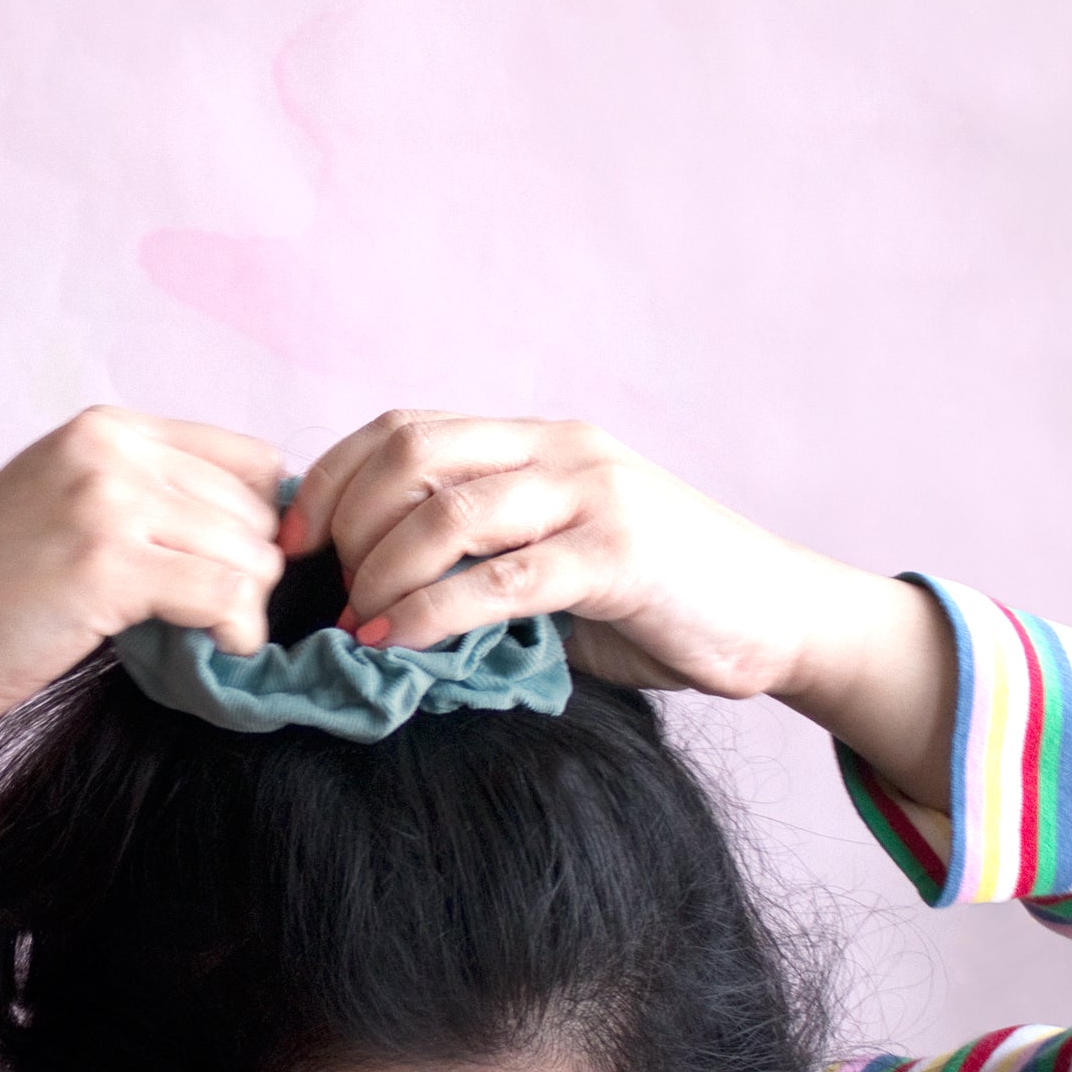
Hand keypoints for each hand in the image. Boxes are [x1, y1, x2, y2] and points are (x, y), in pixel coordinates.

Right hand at [0, 406, 283, 796]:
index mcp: (107, 430)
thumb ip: (147, 498)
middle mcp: (111, 449)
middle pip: (257, 511)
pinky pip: (225, 594)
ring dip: (245, 609)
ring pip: (251, 553)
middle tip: (212, 618)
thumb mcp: (67, 507)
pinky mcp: (107, 564)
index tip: (233, 574)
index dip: (259, 525)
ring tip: (205, 636)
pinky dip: (234, 632)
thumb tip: (260, 531)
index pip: (251, 461)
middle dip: (252, 573)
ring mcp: (108, 502)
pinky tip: (208, 651)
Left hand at [284, 410, 830, 694]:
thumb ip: (482, 557)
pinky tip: (396, 642)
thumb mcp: (557, 564)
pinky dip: (429, 612)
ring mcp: (593, 495)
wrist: (779, 622)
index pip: (404, 429)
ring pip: (447, 511)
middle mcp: (560, 450)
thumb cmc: (660, 604)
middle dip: (345, 522)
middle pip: (411, 454)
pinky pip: (498, 578)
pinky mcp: (618, 556)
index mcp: (538, 441)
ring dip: (380, 572)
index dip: (333, 478)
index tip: (293, 541)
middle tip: (319, 586)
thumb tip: (369, 595)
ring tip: (356, 624)